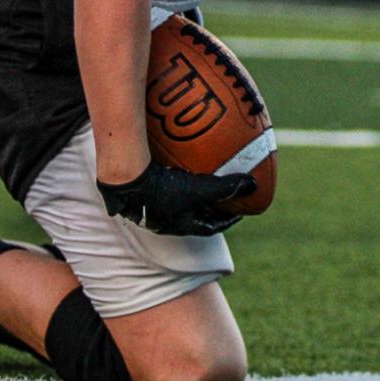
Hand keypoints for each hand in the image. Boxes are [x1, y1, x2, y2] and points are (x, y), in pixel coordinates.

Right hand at [98, 163, 256, 236]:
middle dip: (205, 204)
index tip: (238, 212)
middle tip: (220, 193)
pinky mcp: (135, 189)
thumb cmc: (163, 189)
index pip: (208, 227)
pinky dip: (167, 172)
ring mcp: (146, 206)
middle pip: (189, 213)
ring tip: (196, 172)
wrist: (124, 181)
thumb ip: (228, 187)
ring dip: (186, 188)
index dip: (225, 220)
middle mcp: (161, 219)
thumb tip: (255, 185)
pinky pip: (157, 182)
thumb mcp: (201, 189)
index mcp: (178, 224)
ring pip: (172, 199)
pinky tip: (170, 153)